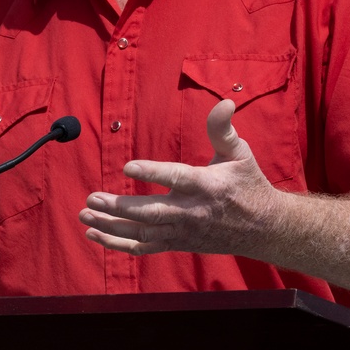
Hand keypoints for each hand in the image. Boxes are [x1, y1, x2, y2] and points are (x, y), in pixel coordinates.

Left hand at [79, 99, 276, 256]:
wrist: (264, 229)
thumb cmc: (247, 184)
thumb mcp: (240, 153)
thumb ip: (223, 129)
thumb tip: (224, 101)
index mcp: (206, 185)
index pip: (176, 178)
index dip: (152, 173)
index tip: (127, 166)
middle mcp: (192, 212)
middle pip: (151, 212)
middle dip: (119, 207)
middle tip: (92, 198)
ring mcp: (183, 231)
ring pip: (143, 233)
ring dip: (111, 226)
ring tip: (84, 215)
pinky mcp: (178, 243)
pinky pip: (145, 247)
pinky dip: (119, 244)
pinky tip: (94, 235)